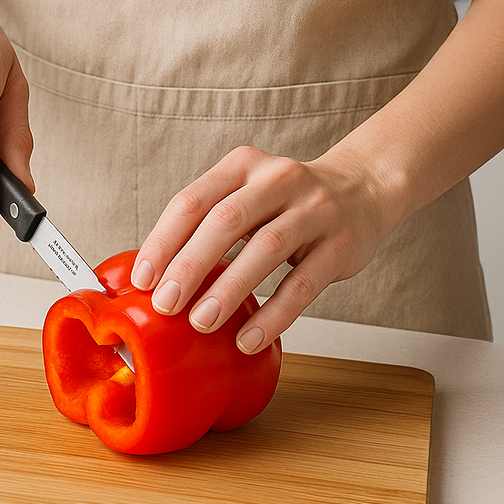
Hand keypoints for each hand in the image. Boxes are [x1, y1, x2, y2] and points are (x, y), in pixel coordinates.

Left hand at [130, 146, 388, 353]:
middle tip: (165, 304)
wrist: (361, 191)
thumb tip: (154, 278)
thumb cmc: (284, 203)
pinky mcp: (340, 244)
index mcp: (242, 165)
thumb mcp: (244, 194)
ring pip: (265, 248)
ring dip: (229, 290)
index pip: (193, 200)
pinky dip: (273, 314)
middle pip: (226, 220)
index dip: (163, 241)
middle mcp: (278, 179)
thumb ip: (206, 224)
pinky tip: (248, 338)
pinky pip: (303, 283)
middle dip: (190, 265)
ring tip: (202, 323)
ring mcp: (314, 209)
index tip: (142, 280)